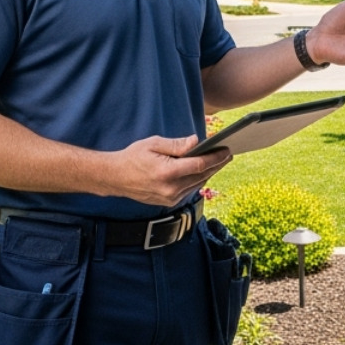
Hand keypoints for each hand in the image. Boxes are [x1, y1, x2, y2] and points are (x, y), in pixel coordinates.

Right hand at [108, 134, 231, 207]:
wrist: (115, 177)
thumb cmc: (133, 157)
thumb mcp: (154, 144)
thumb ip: (177, 144)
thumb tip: (196, 141)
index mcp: (167, 173)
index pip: (200, 165)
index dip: (216, 157)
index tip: (227, 149)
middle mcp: (171, 189)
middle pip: (202, 175)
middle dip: (217, 164)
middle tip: (228, 154)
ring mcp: (170, 198)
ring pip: (197, 184)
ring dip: (209, 172)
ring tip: (219, 161)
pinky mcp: (169, 202)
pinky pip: (189, 190)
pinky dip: (198, 179)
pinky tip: (203, 171)